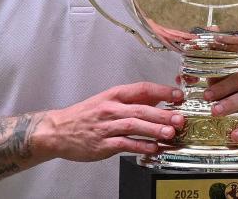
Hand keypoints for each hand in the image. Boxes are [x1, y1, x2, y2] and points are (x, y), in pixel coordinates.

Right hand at [38, 82, 184, 161]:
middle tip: (179, 118)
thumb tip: (158, 99)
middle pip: (141, 109)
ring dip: (154, 129)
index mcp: (113, 95)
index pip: (142, 89)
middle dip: (163, 114)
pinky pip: (124, 144)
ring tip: (170, 133)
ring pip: (134, 125)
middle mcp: (110, 109)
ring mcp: (106, 127)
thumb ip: (132, 101)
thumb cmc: (84, 116)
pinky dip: (140, 145)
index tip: (178, 96)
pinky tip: (153, 148)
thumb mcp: (107, 101)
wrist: (58, 131)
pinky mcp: (102, 144)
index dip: (162, 91)